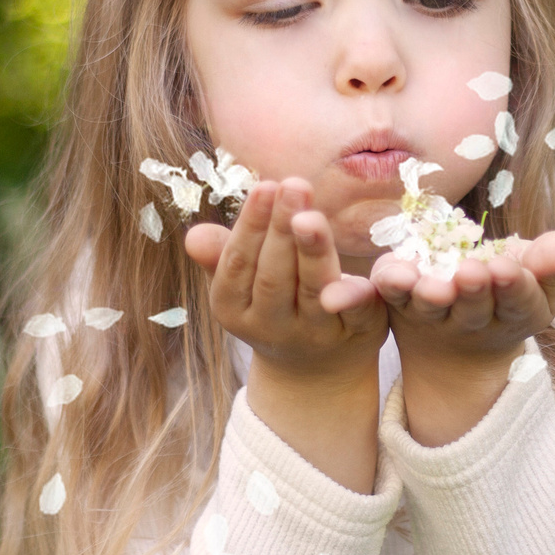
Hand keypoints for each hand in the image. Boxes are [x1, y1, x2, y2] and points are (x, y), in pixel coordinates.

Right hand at [184, 178, 384, 370]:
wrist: (314, 369)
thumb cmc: (273, 304)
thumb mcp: (241, 284)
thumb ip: (222, 256)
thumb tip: (194, 236)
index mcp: (235, 310)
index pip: (238, 264)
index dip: (250, 226)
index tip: (264, 186)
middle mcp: (271, 326)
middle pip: (274, 277)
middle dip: (282, 230)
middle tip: (293, 185)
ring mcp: (314, 334)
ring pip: (313, 290)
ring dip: (314, 250)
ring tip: (312, 215)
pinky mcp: (357, 334)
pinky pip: (358, 311)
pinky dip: (355, 292)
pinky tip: (360, 268)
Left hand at [370, 229, 554, 445]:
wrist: (457, 346)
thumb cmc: (506, 297)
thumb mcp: (537, 283)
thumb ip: (552, 263)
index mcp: (513, 314)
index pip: (518, 304)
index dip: (513, 288)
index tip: (508, 269)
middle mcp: (471, 320)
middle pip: (473, 308)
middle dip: (473, 290)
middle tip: (471, 272)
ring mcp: (432, 315)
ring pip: (430, 308)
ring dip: (430, 295)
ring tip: (432, 285)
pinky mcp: (399, 303)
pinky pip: (392, 296)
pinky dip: (390, 284)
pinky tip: (390, 272)